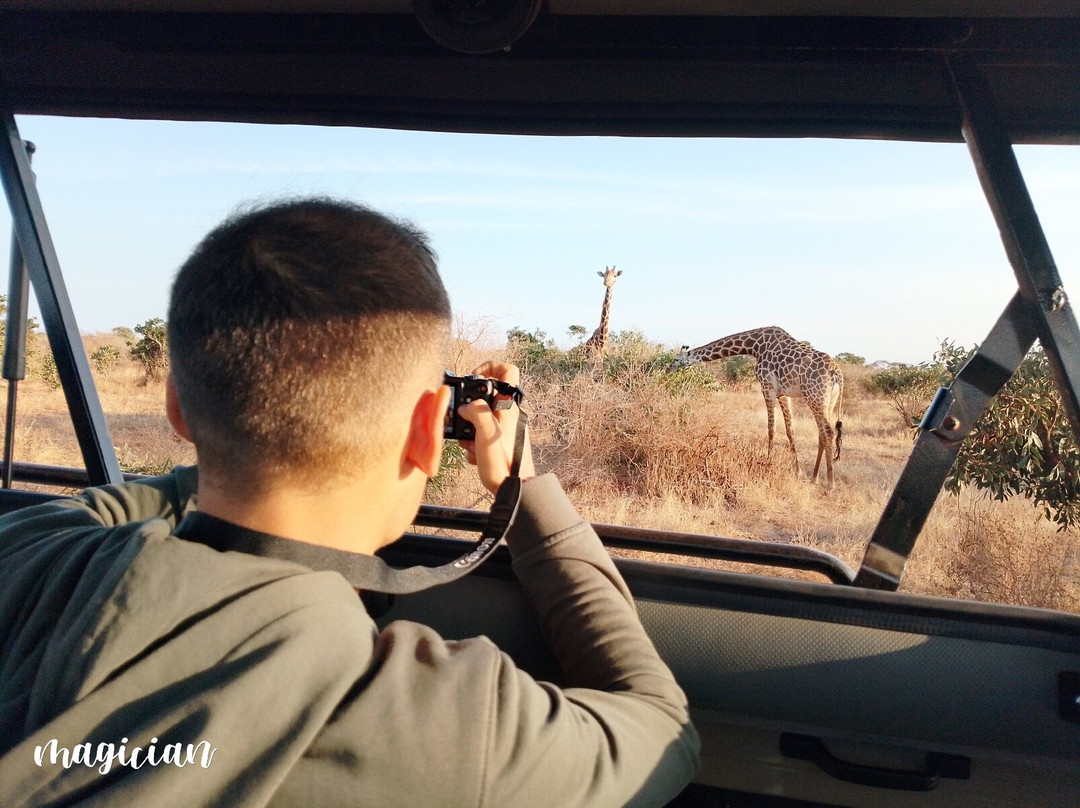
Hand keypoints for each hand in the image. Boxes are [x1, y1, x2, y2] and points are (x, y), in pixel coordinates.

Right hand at [457, 361, 534, 494]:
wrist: (515, 491)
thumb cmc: (504, 464)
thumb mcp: (485, 433)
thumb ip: (475, 411)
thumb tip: (465, 406)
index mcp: (509, 406)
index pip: (507, 370)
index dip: (490, 367)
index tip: (473, 377)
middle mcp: (510, 414)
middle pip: (487, 396)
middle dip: (470, 407)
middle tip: (463, 420)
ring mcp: (506, 429)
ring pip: (481, 417)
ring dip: (470, 429)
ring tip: (470, 444)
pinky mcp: (501, 442)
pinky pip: (482, 434)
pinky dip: (474, 442)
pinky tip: (475, 456)